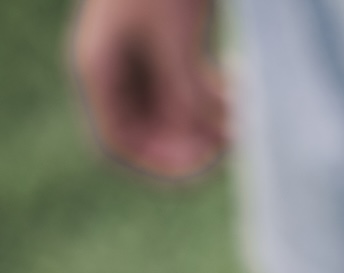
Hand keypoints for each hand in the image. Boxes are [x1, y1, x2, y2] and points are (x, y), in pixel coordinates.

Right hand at [69, 0, 226, 178]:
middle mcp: (115, 69)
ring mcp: (140, 58)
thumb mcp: (174, 33)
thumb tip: (210, 136)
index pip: (117, 144)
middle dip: (190, 145)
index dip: (158, 166)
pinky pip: (188, 91)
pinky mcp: (168, 45)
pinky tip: (241, 85)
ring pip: (173, 116)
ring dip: (208, 125)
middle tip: (235, 140)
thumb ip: (185, 88)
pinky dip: (215, 98)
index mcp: (99, 69)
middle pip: (148, 134)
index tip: (205, 165)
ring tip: (244, 115)